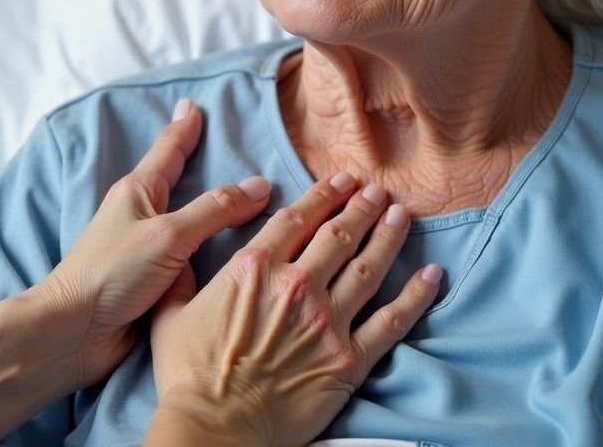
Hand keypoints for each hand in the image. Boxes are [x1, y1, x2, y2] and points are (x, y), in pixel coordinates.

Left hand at [24, 100, 276, 388]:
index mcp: (137, 192)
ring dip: (208, 210)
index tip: (193, 106)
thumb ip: (215, 210)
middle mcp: (140, 215)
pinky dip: (207, 246)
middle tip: (223, 145)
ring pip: (185, 220)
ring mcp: (145, 248)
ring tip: (236, 197)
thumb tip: (260, 185)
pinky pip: (188, 255)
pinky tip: (225, 249)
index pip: (167, 151)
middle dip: (198, 164)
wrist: (76, 331)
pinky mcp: (152, 280)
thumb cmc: (113, 273)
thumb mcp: (169, 234)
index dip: (183, 129)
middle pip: (176, 182)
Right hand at [145, 179, 442, 446]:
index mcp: (253, 269)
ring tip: (402, 216)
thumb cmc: (189, 374)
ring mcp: (326, 322)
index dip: (323, 195)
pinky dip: (416, 296)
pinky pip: (391, 321)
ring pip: (368, 268)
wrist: (215, 426)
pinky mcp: (348, 359)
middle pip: (338, 236)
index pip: (296, 219)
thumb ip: (182, 280)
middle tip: (377, 192)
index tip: (341, 180)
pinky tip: (431, 276)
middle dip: (361, 208)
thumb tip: (177, 261)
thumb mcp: (171, 314)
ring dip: (388, 237)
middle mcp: (295, 286)